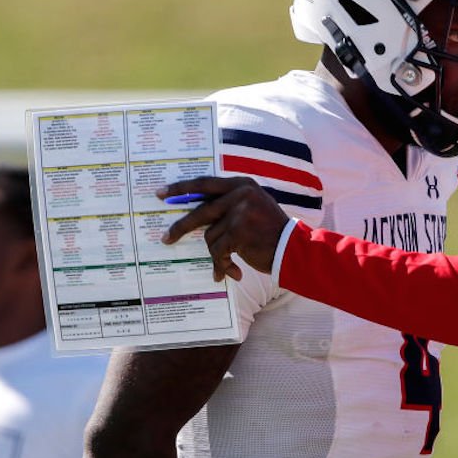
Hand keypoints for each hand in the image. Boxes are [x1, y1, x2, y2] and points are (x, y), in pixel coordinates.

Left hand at [157, 176, 288, 281]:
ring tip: (229, 264)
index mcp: (242, 184)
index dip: (181, 188)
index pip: (204, 183)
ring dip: (218, 254)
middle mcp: (240, 194)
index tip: (162, 193)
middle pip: (200, 211)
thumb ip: (230, 203)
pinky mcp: (238, 232)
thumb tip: (197, 212)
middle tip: (165, 239)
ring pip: (210, 237)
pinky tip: (233, 273)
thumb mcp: (254, 206)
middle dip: (180, 228)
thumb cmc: (272, 231)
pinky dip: (223, 265)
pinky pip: (218, 251)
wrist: (295, 249)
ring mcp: (239, 212)